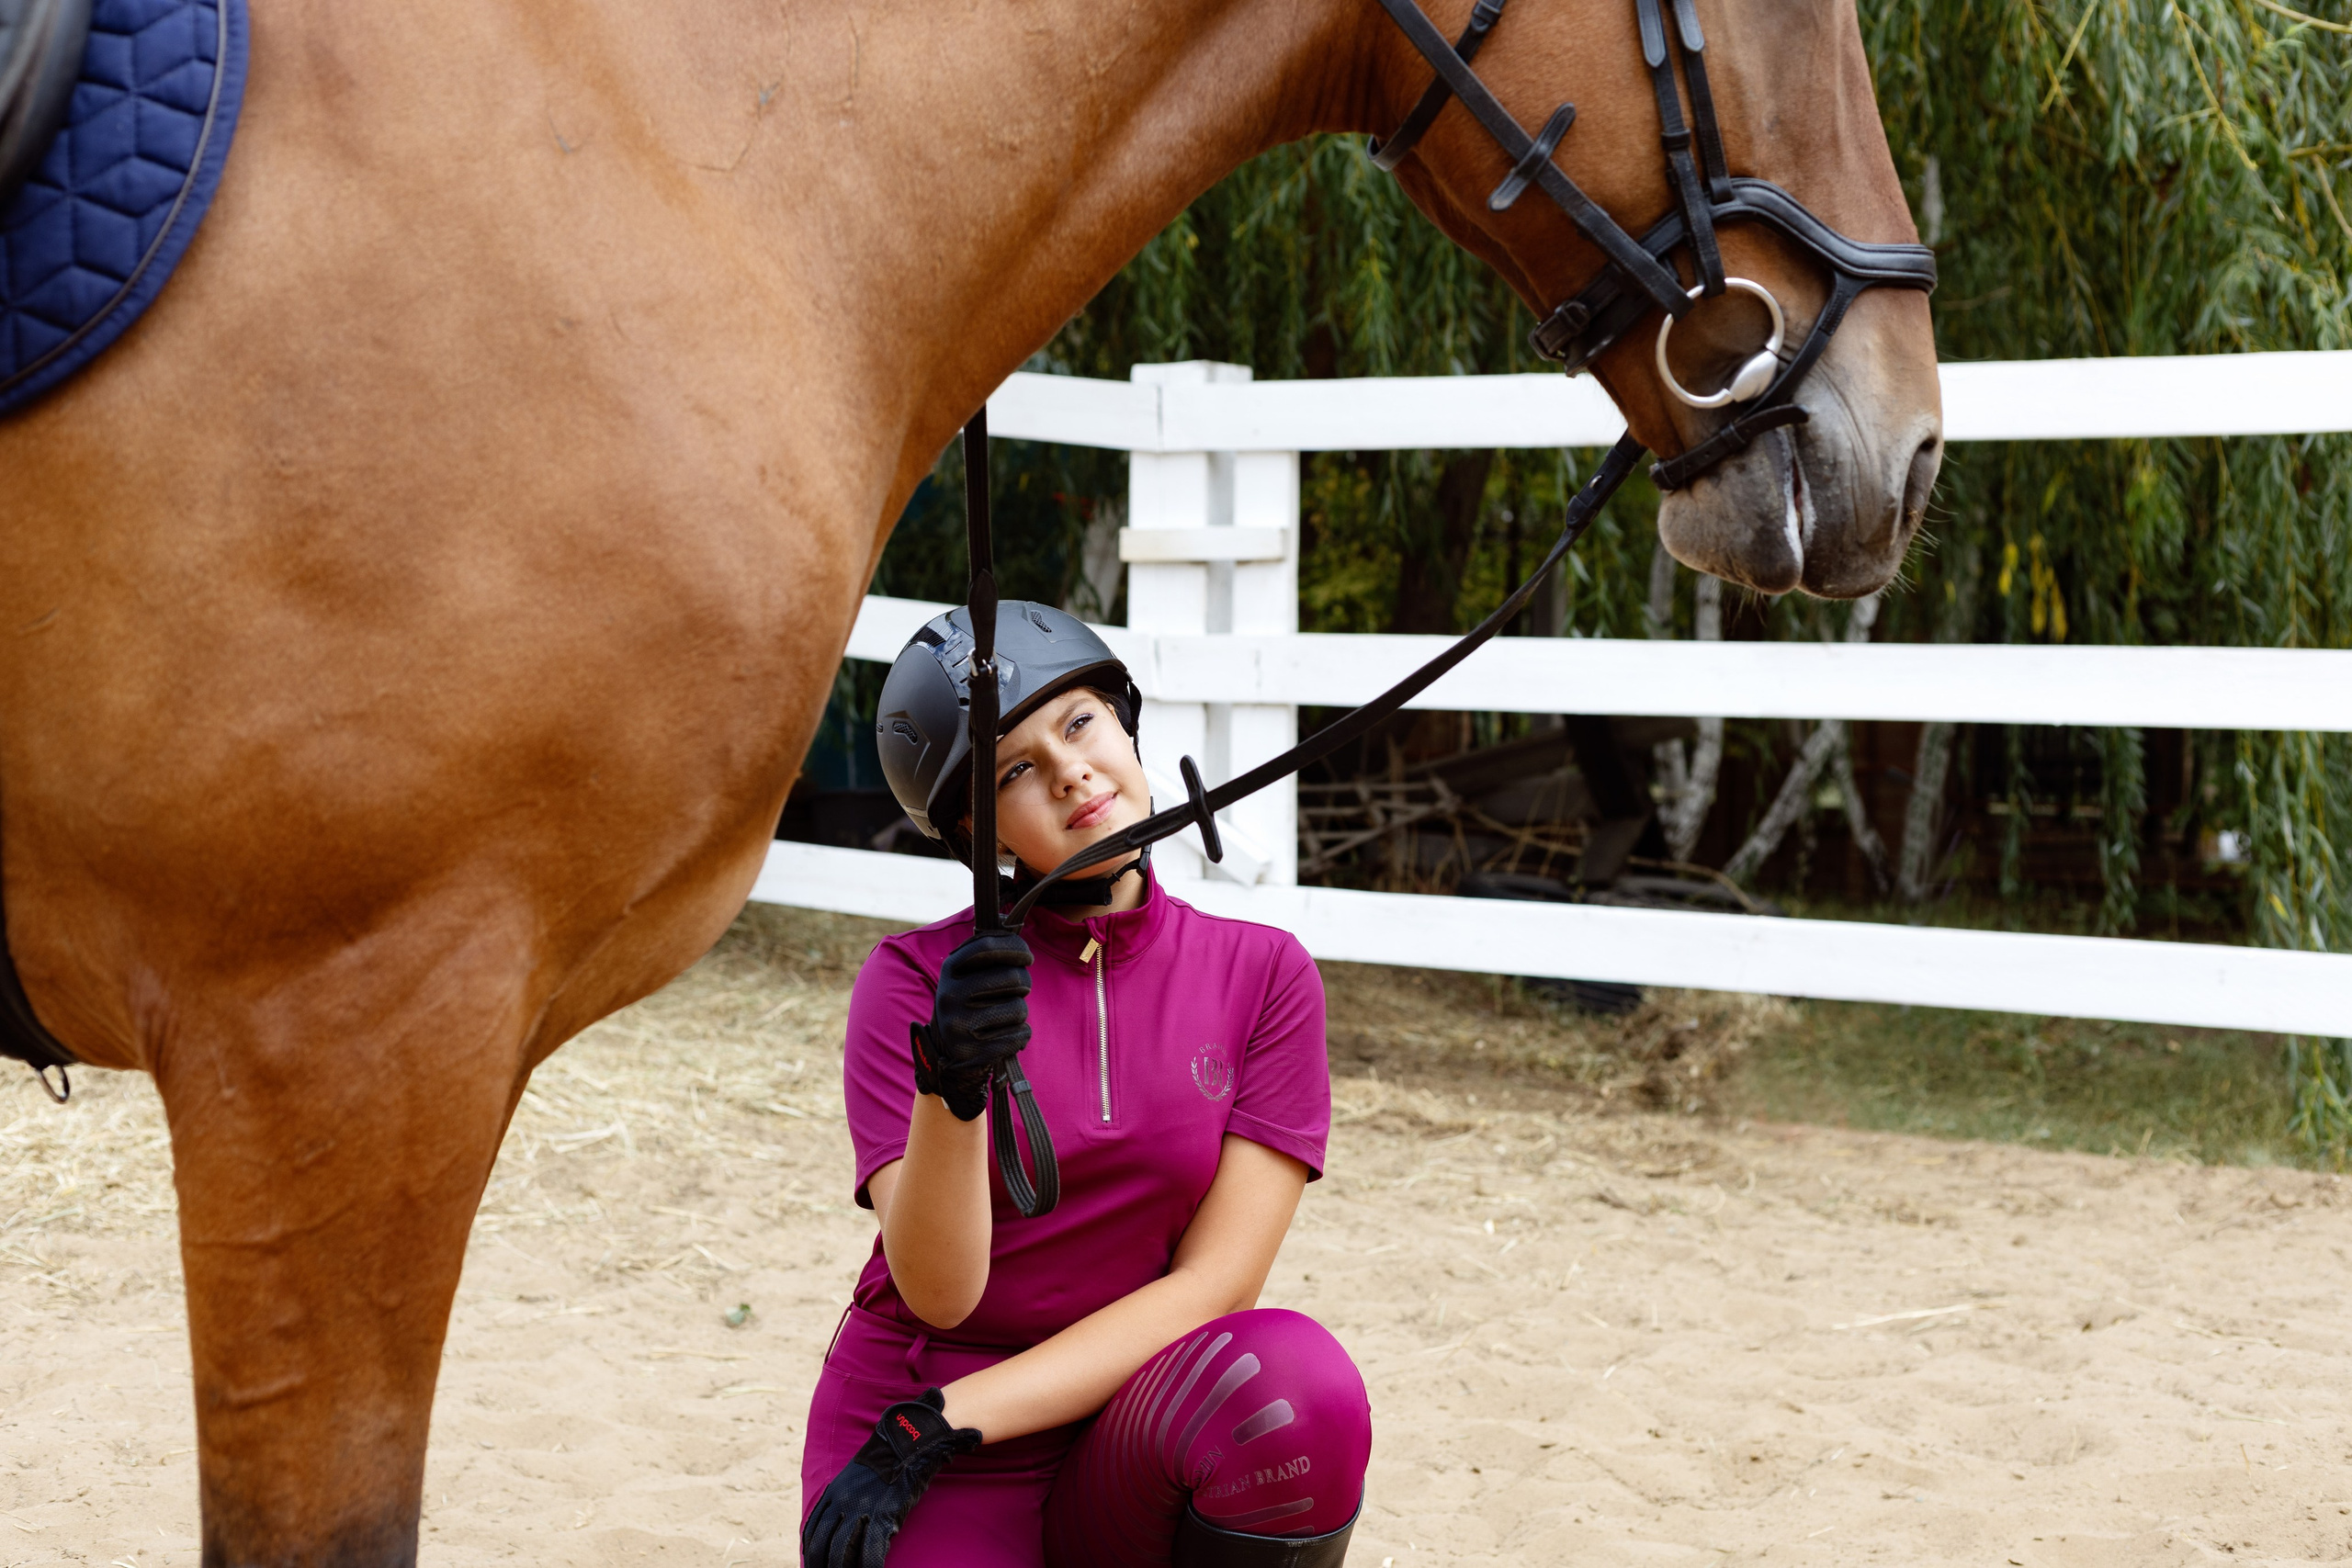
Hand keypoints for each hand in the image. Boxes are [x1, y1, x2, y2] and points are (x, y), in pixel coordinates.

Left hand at [800, 1387, 980, 1567]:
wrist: (909, 1443)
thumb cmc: (887, 1461)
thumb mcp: (856, 1478)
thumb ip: (845, 1498)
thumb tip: (841, 1522)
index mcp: (833, 1493)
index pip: (812, 1531)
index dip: (811, 1553)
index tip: (813, 1565)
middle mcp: (841, 1502)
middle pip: (822, 1545)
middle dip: (821, 1565)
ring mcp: (861, 1509)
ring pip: (841, 1551)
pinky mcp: (882, 1515)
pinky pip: (870, 1550)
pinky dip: (868, 1567)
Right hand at [910, 932, 1031, 1120]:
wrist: (948, 1057)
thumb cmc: (969, 1006)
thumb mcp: (967, 976)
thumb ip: (987, 954)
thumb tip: (1013, 927)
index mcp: (949, 970)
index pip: (988, 946)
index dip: (1016, 948)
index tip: (1026, 957)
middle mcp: (949, 995)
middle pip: (1012, 977)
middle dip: (1023, 983)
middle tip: (1017, 990)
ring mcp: (959, 1025)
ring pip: (1019, 1008)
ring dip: (1020, 1012)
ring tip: (1004, 1017)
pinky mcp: (973, 1052)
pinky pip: (1020, 1035)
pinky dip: (1020, 1036)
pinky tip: (1004, 1037)